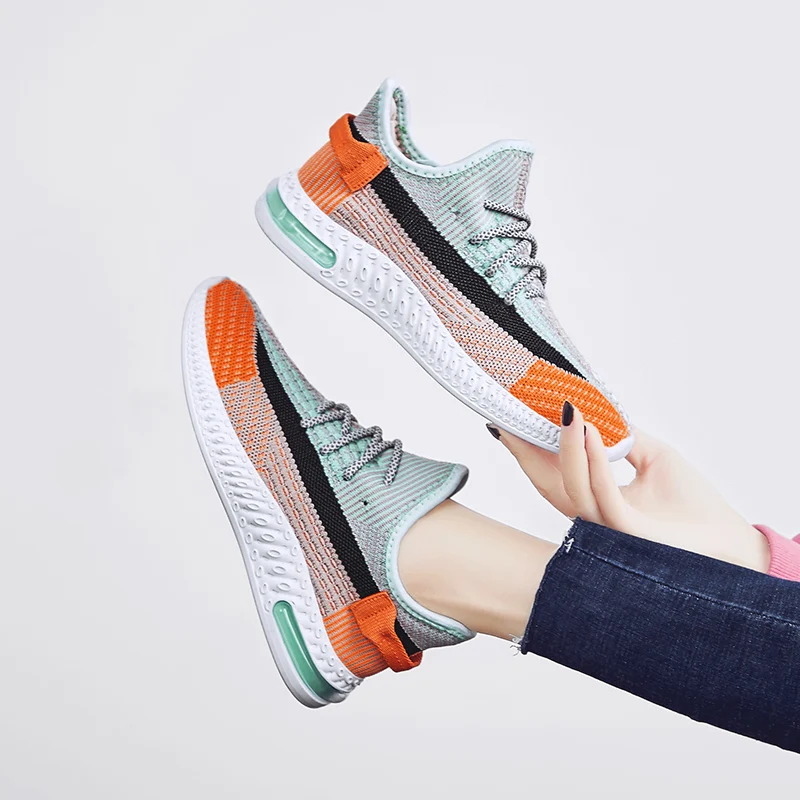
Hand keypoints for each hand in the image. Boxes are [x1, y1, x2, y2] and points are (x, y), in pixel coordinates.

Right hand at [493, 404, 768, 571]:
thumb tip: (599, 413)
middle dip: (525, 449)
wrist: (729, 540)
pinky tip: (591, 434)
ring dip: (566, 447)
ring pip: (571, 487)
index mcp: (595, 501)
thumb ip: (624, 437)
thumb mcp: (653, 457)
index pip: (552, 471)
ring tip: (568, 412)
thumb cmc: (694, 505)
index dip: (528, 447)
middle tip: (513, 413)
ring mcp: (608, 526)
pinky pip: (602, 495)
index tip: (510, 417)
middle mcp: (593, 515)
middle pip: (547, 482)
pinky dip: (594, 462)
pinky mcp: (628, 533)